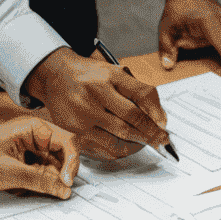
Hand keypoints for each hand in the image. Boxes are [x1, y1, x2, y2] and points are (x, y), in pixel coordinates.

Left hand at [0, 116, 79, 197]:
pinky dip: (47, 176)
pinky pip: (47, 164)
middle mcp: (39, 132)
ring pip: (57, 159)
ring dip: (56, 175)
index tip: (67, 182)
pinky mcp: (31, 153)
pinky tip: (42, 185)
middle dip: (66, 170)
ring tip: (51, 189)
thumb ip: (40, 181)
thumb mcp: (12, 173)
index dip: (71, 162)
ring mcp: (36, 142)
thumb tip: (64, 190)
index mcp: (35, 127)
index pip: (67, 141)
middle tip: (63, 188)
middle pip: (65, 149)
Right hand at [22, 46, 172, 160]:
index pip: (142, 93)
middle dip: (151, 131)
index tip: (165, 123)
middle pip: (132, 116)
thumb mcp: (113, 72)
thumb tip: (157, 115)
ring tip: (149, 143)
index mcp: (112, 75)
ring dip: (139, 141)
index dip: (157, 111)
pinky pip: (104, 143)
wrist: (56, 76)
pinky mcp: (76, 127)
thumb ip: (134, 89)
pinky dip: (121, 147)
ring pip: (120, 132)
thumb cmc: (90, 75)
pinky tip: (130, 146)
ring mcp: (86, 111)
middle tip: (162, 139)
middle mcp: (98, 91)